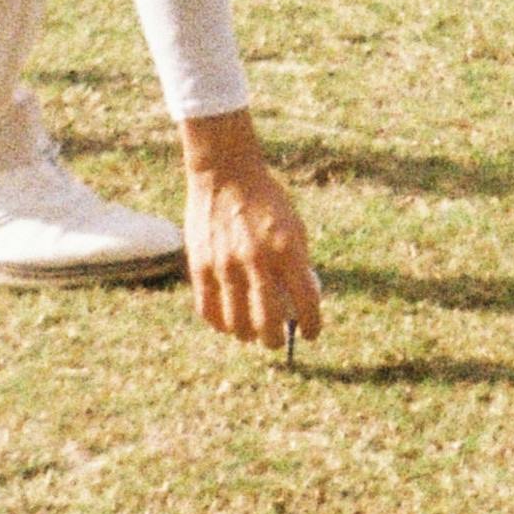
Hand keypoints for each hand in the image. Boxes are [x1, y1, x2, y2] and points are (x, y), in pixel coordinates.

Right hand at [178, 112, 323, 350]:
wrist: (226, 173)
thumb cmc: (265, 200)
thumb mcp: (293, 227)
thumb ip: (295, 264)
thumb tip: (296, 306)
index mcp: (288, 250)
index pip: (306, 302)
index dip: (312, 325)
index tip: (311, 334)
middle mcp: (257, 261)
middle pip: (268, 323)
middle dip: (275, 340)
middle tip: (276, 340)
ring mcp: (226, 265)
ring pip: (236, 323)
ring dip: (246, 336)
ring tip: (250, 335)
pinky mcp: (200, 265)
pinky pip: (208, 310)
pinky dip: (219, 324)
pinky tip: (226, 324)